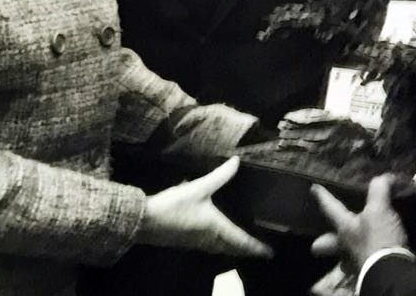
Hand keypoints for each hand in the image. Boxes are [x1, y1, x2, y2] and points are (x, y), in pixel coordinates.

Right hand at [140, 157, 272, 258]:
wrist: (145, 221)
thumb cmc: (175, 206)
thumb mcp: (199, 187)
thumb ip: (219, 176)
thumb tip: (236, 162)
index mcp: (216, 228)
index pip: (242, 241)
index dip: (256, 247)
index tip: (269, 253)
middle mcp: (209, 239)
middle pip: (231, 248)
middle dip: (245, 250)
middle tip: (257, 250)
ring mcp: (196, 242)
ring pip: (219, 248)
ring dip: (231, 247)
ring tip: (238, 243)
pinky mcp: (185, 241)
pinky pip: (208, 246)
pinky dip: (218, 244)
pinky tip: (213, 235)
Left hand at [311, 175, 406, 272]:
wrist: (394, 274)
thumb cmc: (378, 240)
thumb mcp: (379, 210)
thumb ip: (379, 191)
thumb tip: (384, 177)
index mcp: (344, 228)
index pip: (330, 208)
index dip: (323, 196)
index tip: (313, 189)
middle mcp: (345, 246)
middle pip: (327, 244)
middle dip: (322, 243)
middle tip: (316, 242)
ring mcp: (356, 261)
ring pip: (344, 257)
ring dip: (345, 252)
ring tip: (350, 246)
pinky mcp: (370, 269)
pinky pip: (363, 262)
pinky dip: (367, 256)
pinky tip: (372, 253)